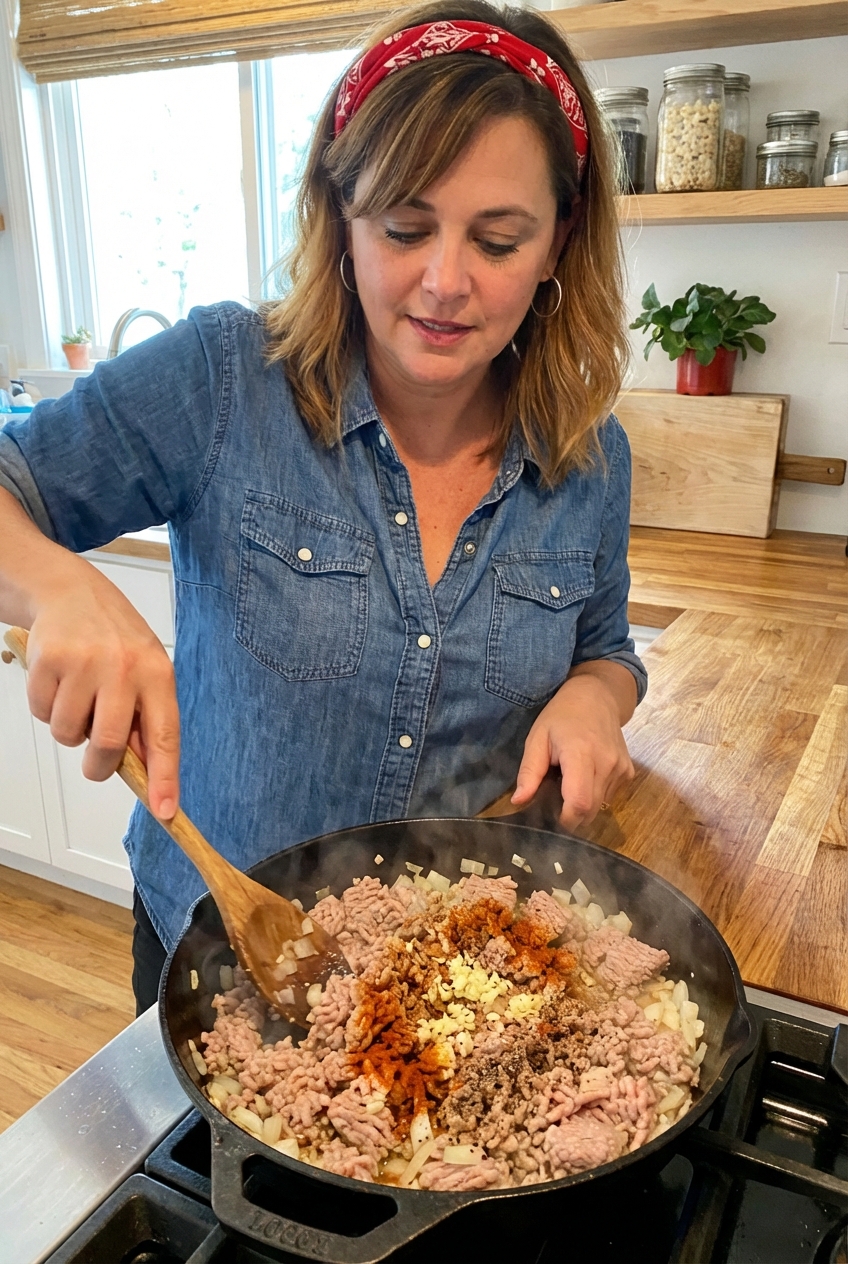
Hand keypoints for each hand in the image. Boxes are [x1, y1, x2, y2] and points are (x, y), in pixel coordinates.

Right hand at [23, 556, 179, 820]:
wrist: (70, 591)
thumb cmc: (114, 639)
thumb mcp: (145, 670)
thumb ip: (146, 718)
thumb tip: (147, 774)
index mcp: (157, 674)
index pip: (165, 735)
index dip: (165, 777)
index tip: (166, 812)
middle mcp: (124, 667)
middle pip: (109, 743)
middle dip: (99, 764)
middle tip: (96, 762)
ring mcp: (84, 663)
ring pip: (69, 732)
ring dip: (69, 730)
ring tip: (78, 698)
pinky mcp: (48, 660)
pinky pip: (42, 712)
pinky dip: (46, 708)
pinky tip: (58, 681)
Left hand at [510, 664, 635, 830]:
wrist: (597, 697)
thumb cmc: (562, 715)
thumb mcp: (538, 738)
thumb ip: (530, 772)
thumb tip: (519, 802)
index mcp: (581, 754)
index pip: (579, 803)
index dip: (565, 820)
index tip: (550, 819)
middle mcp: (607, 764)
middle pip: (590, 810)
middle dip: (571, 816)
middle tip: (554, 801)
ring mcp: (621, 769)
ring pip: (600, 806)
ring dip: (582, 804)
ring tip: (569, 782)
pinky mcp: (628, 772)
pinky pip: (609, 796)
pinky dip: (595, 795)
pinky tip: (585, 776)